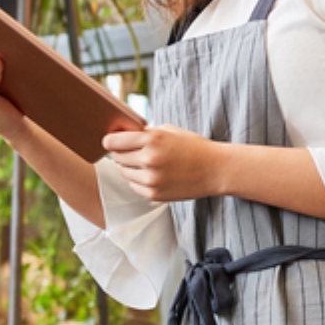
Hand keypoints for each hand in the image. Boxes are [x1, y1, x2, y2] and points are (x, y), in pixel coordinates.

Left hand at [103, 126, 231, 201]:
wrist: (215, 169)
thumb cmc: (193, 146)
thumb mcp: (169, 131)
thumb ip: (145, 132)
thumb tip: (120, 135)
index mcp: (152, 139)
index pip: (113, 141)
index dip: (110, 141)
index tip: (110, 142)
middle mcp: (149, 159)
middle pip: (116, 157)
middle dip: (122, 153)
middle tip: (132, 152)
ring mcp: (151, 179)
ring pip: (124, 172)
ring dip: (131, 167)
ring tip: (148, 163)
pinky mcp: (154, 194)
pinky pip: (134, 186)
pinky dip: (139, 181)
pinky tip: (154, 174)